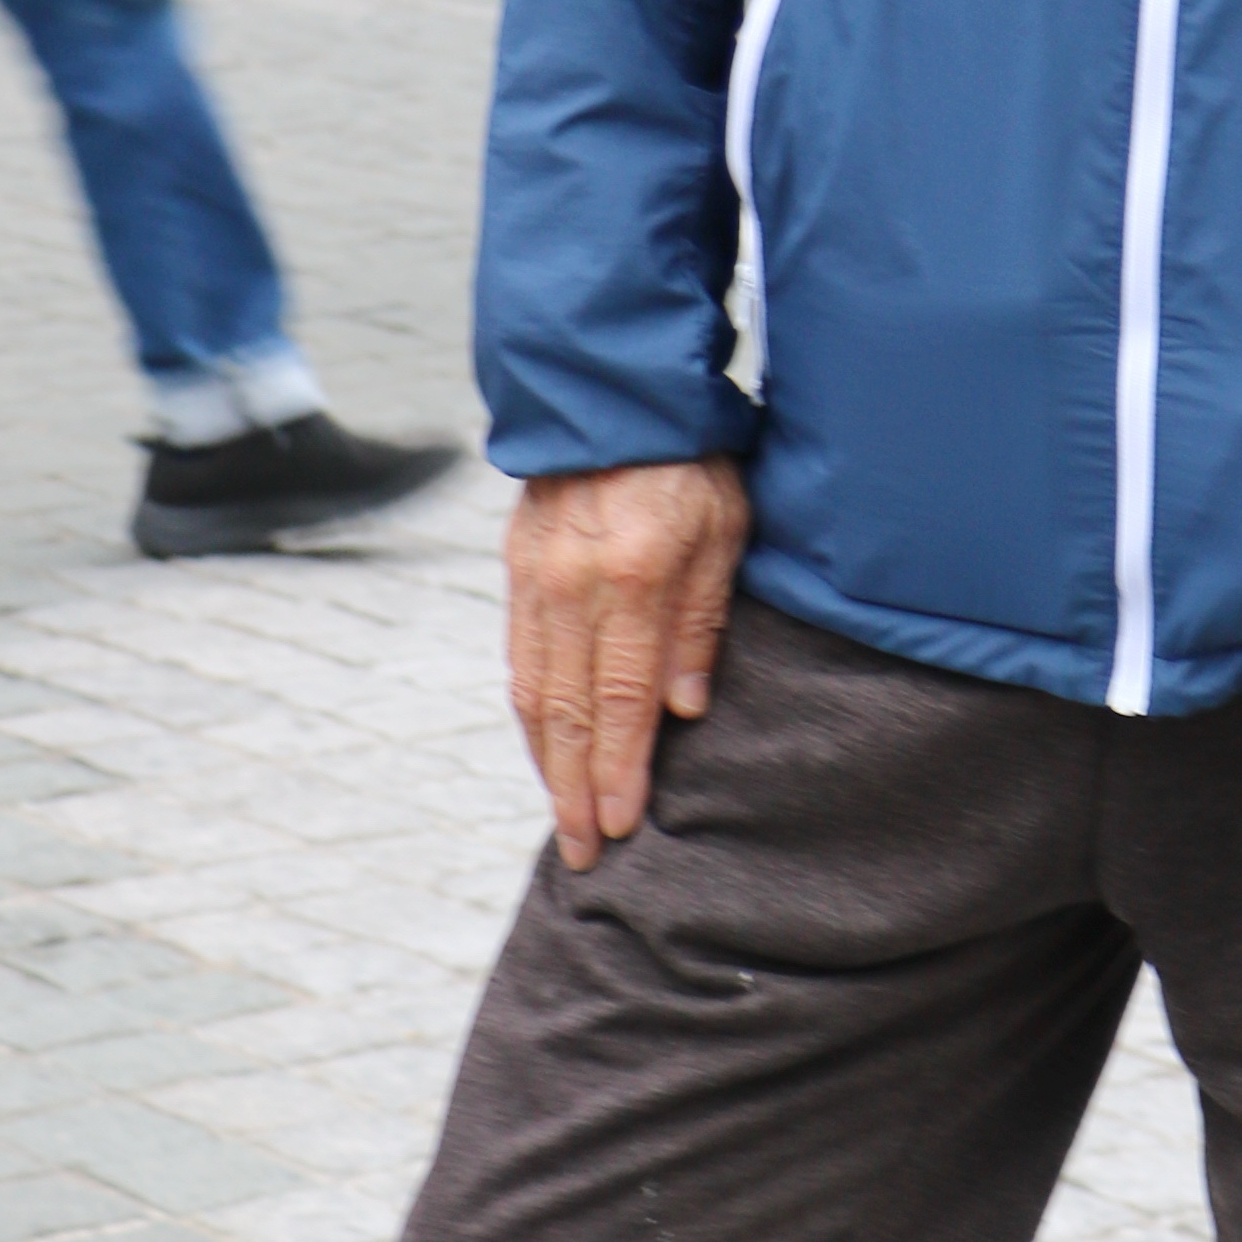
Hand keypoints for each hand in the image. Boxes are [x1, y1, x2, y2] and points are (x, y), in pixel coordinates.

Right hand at [508, 460, 748, 869]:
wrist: (619, 390)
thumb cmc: (693, 461)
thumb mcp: (724, 531)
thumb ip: (701, 619)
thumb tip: (684, 710)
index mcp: (633, 576)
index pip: (622, 699)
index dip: (620, 769)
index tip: (622, 826)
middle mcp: (571, 583)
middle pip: (567, 711)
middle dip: (575, 789)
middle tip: (586, 852)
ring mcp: (535, 577)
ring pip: (532, 692)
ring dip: (546, 763)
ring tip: (564, 817)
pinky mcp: (517, 567)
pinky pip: (517, 657)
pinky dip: (528, 715)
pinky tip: (542, 749)